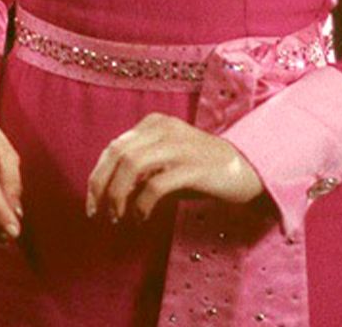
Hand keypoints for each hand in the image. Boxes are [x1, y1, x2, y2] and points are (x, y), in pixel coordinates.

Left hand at [86, 112, 264, 223]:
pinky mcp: (193, 167)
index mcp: (154, 124)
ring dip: (118, 195)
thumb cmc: (203, 169)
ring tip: (118, 217)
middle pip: (117, 154)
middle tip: (98, 213)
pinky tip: (142, 217)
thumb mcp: (167, 161)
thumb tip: (108, 191)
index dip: (96, 176)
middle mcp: (164, 129)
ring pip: (131, 167)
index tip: (92, 202)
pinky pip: (156, 185)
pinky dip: (142, 204)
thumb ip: (140, 169)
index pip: (113, 147)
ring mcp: (179, 146)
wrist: (249, 170)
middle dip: (101, 186)